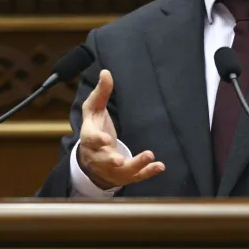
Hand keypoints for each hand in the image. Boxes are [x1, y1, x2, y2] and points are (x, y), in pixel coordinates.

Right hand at [78, 69, 164, 188]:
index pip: (90, 139)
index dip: (97, 140)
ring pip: (122, 171)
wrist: (92, 156)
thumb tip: (106, 72)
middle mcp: (98, 156)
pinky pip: (135, 177)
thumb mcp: (94, 109)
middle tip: (121, 160)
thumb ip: (101, 92)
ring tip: (150, 157)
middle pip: (104, 160)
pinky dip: (147, 172)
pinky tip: (159, 166)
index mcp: (89, 138)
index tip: (105, 139)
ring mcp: (111, 168)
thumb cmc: (94, 127)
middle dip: (112, 160)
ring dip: (135, 165)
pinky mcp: (124, 175)